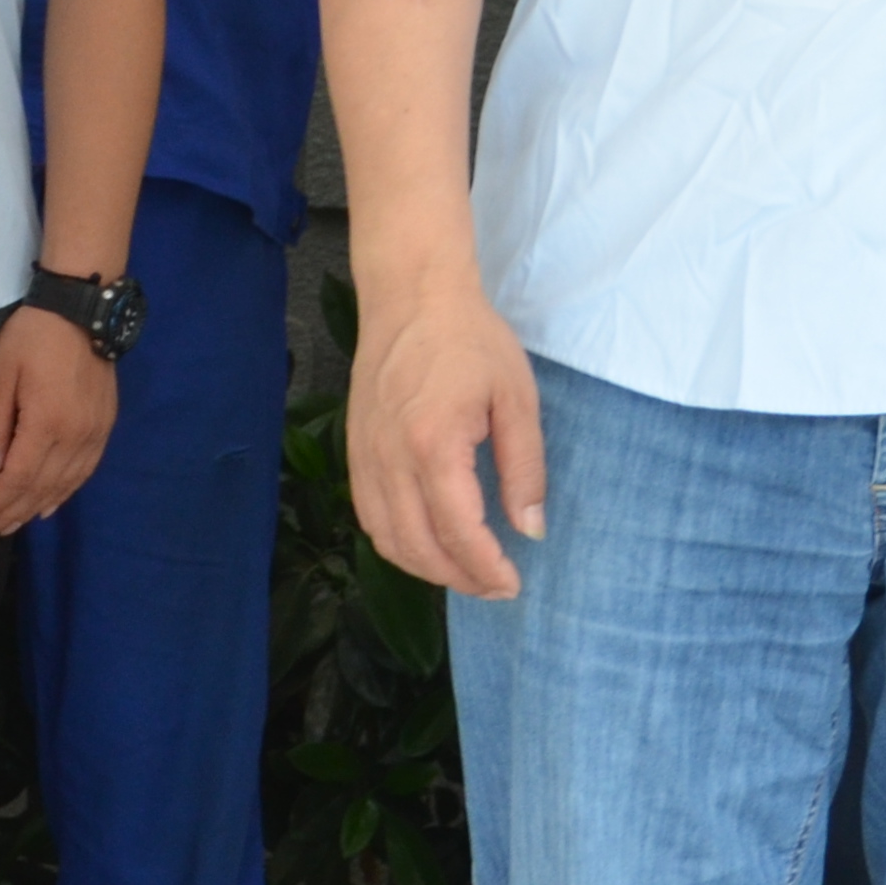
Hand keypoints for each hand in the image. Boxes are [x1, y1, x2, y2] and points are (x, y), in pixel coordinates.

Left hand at [0, 306, 118, 536]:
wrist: (82, 312)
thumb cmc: (32, 340)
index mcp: (46, 424)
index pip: (19, 478)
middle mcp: (75, 437)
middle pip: (42, 488)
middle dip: (12, 513)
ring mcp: (95, 433)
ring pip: (65, 484)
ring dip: (37, 508)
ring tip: (15, 524)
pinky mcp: (105, 426)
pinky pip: (85, 471)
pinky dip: (66, 492)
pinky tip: (51, 504)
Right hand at [352, 267, 544, 599]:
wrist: (411, 298)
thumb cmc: (471, 340)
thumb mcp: (517, 399)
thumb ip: (525, 469)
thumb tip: (531, 529)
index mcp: (433, 445)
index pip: (458, 532)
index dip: (486, 568)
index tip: (513, 584)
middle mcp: (389, 460)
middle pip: (418, 547)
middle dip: (459, 578)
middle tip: (496, 586)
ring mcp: (364, 458)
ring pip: (386, 540)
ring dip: (426, 568)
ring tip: (467, 573)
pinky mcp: (354, 454)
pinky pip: (369, 517)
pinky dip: (397, 544)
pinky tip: (429, 545)